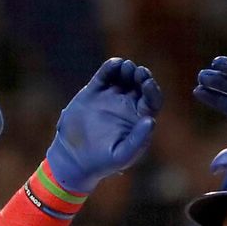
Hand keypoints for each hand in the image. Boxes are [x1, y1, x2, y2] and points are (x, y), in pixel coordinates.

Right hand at [45, 58, 161, 193]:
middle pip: (140, 85)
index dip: (152, 90)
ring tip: (126, 67)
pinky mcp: (93, 92)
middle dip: (141, 76)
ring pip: (124, 77)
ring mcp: (110, 97)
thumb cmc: (103, 161)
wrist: (75, 158)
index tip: (147, 84)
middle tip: (139, 72)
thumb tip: (151, 120)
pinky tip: (115, 64)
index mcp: (138, 119)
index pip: (151, 100)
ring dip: (128, 69)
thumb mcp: (122, 155)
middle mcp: (127, 105)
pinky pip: (105, 76)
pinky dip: (110, 68)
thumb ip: (138, 140)